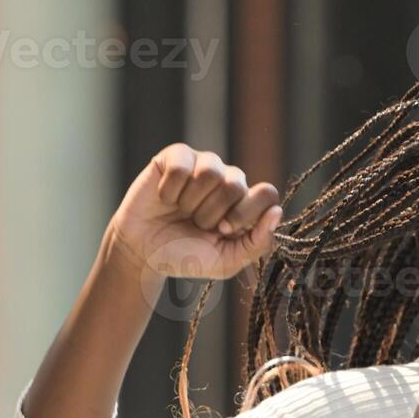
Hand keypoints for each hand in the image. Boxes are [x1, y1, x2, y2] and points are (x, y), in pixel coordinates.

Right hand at [104, 143, 282, 281]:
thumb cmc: (185, 255)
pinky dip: (169, 190)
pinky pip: (181, 166)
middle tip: (197, 223)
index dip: (245, 213)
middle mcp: (228, 179)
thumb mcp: (225, 261)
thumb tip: (276, 212)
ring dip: (191, 201)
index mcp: (246, 202)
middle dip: (212, 212)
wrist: (142, 253)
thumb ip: (257, 243)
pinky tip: (164, 198)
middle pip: (236, 184)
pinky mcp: (176, 156)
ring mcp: (202, 164)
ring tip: (182, 211)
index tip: (223, 230)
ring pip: (210, 172)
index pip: (267, 193)